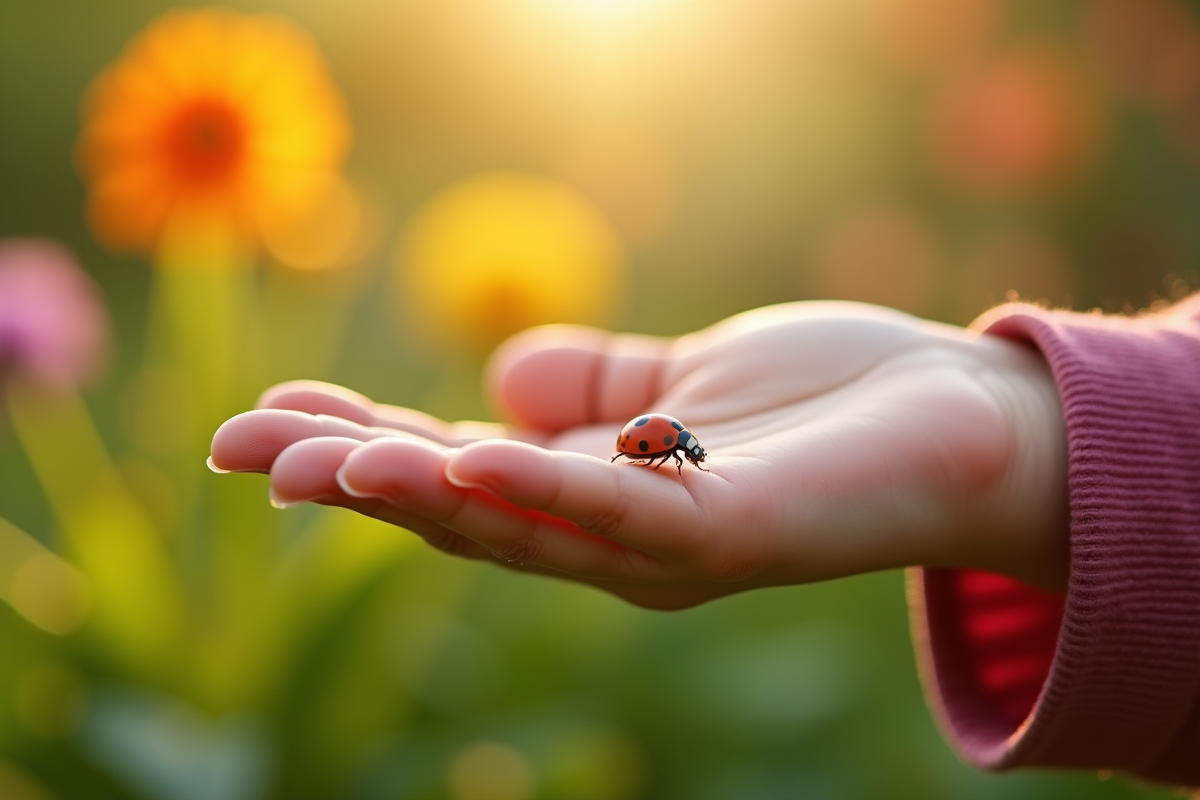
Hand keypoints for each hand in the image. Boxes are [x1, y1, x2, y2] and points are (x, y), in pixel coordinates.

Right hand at [209, 301, 1067, 608]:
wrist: (973, 422)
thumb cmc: (829, 401)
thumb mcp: (687, 379)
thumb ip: (601, 384)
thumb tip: (500, 379)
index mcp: (596, 495)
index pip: (453, 473)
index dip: (358, 446)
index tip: (266, 415)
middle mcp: (617, 539)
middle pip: (461, 513)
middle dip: (347, 479)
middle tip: (237, 446)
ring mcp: (674, 550)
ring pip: (522, 531)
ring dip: (418, 497)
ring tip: (316, 465)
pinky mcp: (739, 537)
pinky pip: (629, 518)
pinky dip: (548, 492)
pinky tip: (472, 459)